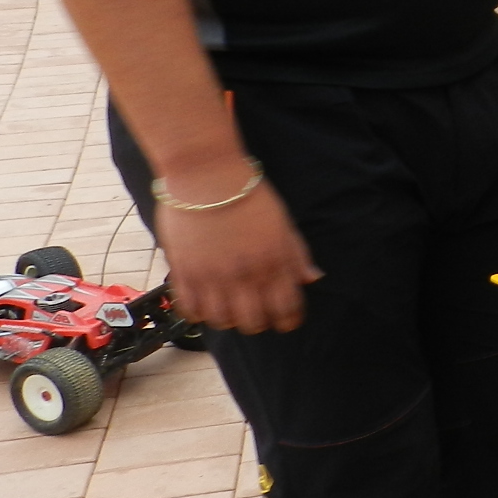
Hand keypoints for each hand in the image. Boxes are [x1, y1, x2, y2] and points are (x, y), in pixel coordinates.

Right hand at [155, 179, 322, 334]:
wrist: (207, 174)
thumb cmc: (249, 195)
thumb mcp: (283, 223)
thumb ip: (297, 255)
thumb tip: (312, 279)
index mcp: (275, 262)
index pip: (287, 310)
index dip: (288, 320)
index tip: (285, 319)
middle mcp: (246, 274)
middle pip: (254, 323)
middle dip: (258, 322)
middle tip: (254, 312)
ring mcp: (213, 275)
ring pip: (222, 321)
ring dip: (227, 319)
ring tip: (228, 306)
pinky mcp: (185, 271)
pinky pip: (190, 309)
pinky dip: (198, 313)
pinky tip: (204, 302)